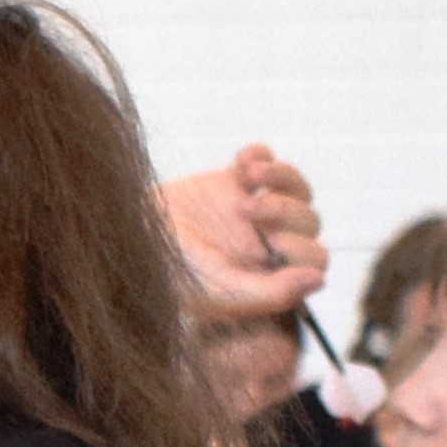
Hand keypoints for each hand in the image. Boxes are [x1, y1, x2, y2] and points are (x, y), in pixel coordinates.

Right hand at [157, 145, 330, 328]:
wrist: (127, 239)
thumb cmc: (171, 276)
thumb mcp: (221, 292)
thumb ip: (272, 292)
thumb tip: (318, 279)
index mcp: (268, 273)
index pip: (314, 260)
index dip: (303, 248)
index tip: (272, 244)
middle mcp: (265, 242)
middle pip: (308, 220)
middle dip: (285, 212)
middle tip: (247, 210)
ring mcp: (251, 209)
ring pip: (295, 187)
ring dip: (282, 176)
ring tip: (252, 176)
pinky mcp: (230, 180)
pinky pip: (264, 158)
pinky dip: (260, 153)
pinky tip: (240, 162)